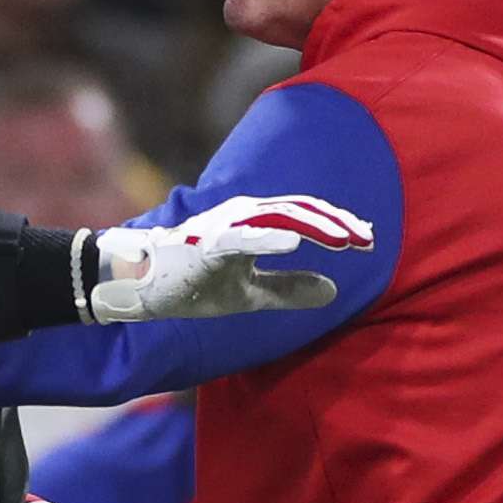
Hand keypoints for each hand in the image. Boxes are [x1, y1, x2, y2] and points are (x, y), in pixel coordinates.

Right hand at [89, 194, 372, 321]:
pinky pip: (241, 237)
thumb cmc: (189, 285)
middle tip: (366, 237)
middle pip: (298, 209)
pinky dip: (268, 236)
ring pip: (276, 217)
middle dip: (335, 222)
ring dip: (313, 225)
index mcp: (251, 223)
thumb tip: (334, 290)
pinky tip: (295, 241)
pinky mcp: (204, 244)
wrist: (136, 287)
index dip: (335, 224)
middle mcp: (240, 215)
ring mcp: (222, 227)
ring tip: (344, 238)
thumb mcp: (248, 293)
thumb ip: (288, 289)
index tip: (366, 239)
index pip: (302, 215)